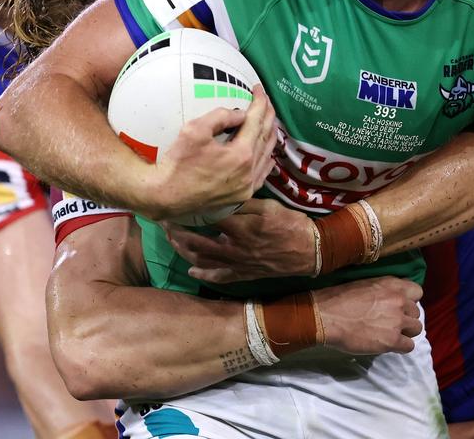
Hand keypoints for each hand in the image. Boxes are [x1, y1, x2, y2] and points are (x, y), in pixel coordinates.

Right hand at [145, 84, 276, 220]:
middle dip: (268, 115)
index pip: (256, 121)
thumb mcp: (195, 130)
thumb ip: (221, 117)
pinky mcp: (241, 196)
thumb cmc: (178, 163)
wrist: (166, 196)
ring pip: (267, 156)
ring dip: (269, 136)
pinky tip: (268, 154)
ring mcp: (247, 187)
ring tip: (269, 121)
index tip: (259, 89)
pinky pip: (261, 175)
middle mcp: (249, 172)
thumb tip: (241, 114)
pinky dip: (266, 160)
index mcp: (241, 154)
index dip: (260, 102)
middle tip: (266, 100)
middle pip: (265, 137)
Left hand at [167, 198, 315, 282]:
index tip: (173, 205)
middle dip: (177, 234)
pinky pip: (220, 277)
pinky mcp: (244, 274)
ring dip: (185, 252)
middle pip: (197, 242)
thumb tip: (219, 196)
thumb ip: (242, 202)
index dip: (187, 211)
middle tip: (164, 224)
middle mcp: (234, 248)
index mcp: (240, 228)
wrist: (310, 251)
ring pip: (204, 260)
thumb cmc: (290, 224)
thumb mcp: (268, 206)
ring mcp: (238, 264)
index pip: (206, 218)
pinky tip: (191, 271)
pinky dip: (204, 275)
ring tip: (172, 241)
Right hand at [316, 276, 422, 355]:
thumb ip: (383, 291)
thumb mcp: (364, 285)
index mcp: (391, 284)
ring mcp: (397, 321)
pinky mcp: (392, 340)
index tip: (400, 306)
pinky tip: (388, 344)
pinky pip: (409, 346)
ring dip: (405, 332)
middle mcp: (398, 300)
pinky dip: (400, 346)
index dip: (409, 300)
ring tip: (390, 334)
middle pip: (416, 312)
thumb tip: (389, 300)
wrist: (326, 316)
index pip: (417, 291)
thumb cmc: (338, 298)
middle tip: (391, 322)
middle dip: (406, 317)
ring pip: (416, 329)